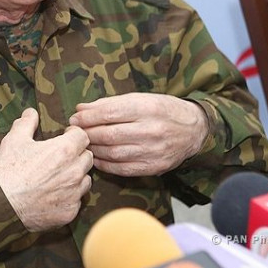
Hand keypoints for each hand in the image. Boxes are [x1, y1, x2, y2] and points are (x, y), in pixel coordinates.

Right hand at [0, 108, 93, 231]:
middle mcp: (74, 171)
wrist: (2, 204)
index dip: (74, 134)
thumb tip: (31, 112)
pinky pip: (77, 200)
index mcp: (64, 150)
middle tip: (62, 156)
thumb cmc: (8, 169)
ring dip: (76, 175)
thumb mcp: (15, 139)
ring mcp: (73, 193)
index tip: (66, 136)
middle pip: (88, 157)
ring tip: (60, 175)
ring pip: (86, 179)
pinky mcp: (70, 211)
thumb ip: (26, 122)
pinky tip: (55, 193)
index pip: (83, 136)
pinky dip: (70, 196)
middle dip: (77, 154)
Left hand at [68, 93, 208, 176]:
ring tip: (83, 144)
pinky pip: (123, 169)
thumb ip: (110, 104)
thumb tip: (81, 109)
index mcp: (147, 108)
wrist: (194, 129)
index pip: (110, 113)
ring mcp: (153, 151)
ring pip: (114, 153)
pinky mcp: (154, 167)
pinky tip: (96, 158)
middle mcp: (151, 130)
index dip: (88, 117)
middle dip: (87, 133)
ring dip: (93, 149)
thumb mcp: (140, 98)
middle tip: (74, 132)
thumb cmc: (162, 109)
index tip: (75, 118)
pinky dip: (105, 165)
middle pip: (110, 134)